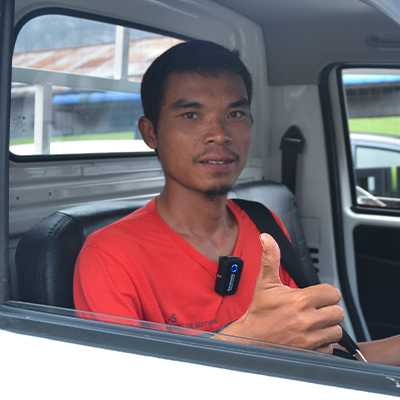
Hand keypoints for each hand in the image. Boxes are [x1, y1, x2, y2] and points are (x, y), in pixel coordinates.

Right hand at [219, 233, 343, 350]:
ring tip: (311, 323)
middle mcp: (308, 320)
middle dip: (327, 310)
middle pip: (338, 312)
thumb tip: (267, 238)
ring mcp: (310, 339)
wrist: (251, 339)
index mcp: (300, 301)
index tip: (314, 296)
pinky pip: (329, 348)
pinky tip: (309, 336)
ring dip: (327, 327)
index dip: (324, 293)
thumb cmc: (259, 312)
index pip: (333, 293)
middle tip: (313, 310)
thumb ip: (270, 258)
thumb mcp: (265, 283)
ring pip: (336, 331)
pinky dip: (322, 343)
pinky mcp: (311, 352)